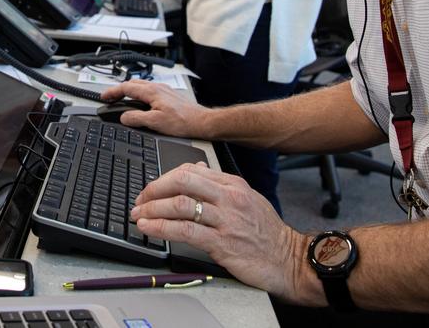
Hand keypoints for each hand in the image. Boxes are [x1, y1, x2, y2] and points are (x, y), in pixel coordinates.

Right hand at [98, 79, 214, 138]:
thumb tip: (123, 117)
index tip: (104, 97)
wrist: (201, 122)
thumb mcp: (155, 122)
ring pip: (141, 86)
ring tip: (122, 101)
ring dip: (128, 92)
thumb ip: (136, 118)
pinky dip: (138, 94)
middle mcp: (157, 87)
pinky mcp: (168, 95)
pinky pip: (148, 91)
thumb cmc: (183, 121)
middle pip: (132, 84)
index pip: (126, 87)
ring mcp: (163, 90)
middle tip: (110, 99)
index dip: (113, 92)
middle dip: (119, 90)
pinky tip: (140, 103)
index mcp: (151, 91)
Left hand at [129, 163, 307, 301]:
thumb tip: (194, 168)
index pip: (189, 171)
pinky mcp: (222, 243)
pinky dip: (161, 228)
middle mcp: (228, 197)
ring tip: (139, 216)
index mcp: (232, 184)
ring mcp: (225, 220)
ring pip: (180, 204)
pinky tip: (150, 229)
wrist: (289, 260)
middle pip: (181, 181)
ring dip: (152, 210)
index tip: (151, 190)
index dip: (163, 179)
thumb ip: (219, 184)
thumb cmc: (268, 232)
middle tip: (140, 201)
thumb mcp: (247, 198)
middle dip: (154, 189)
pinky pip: (184, 230)